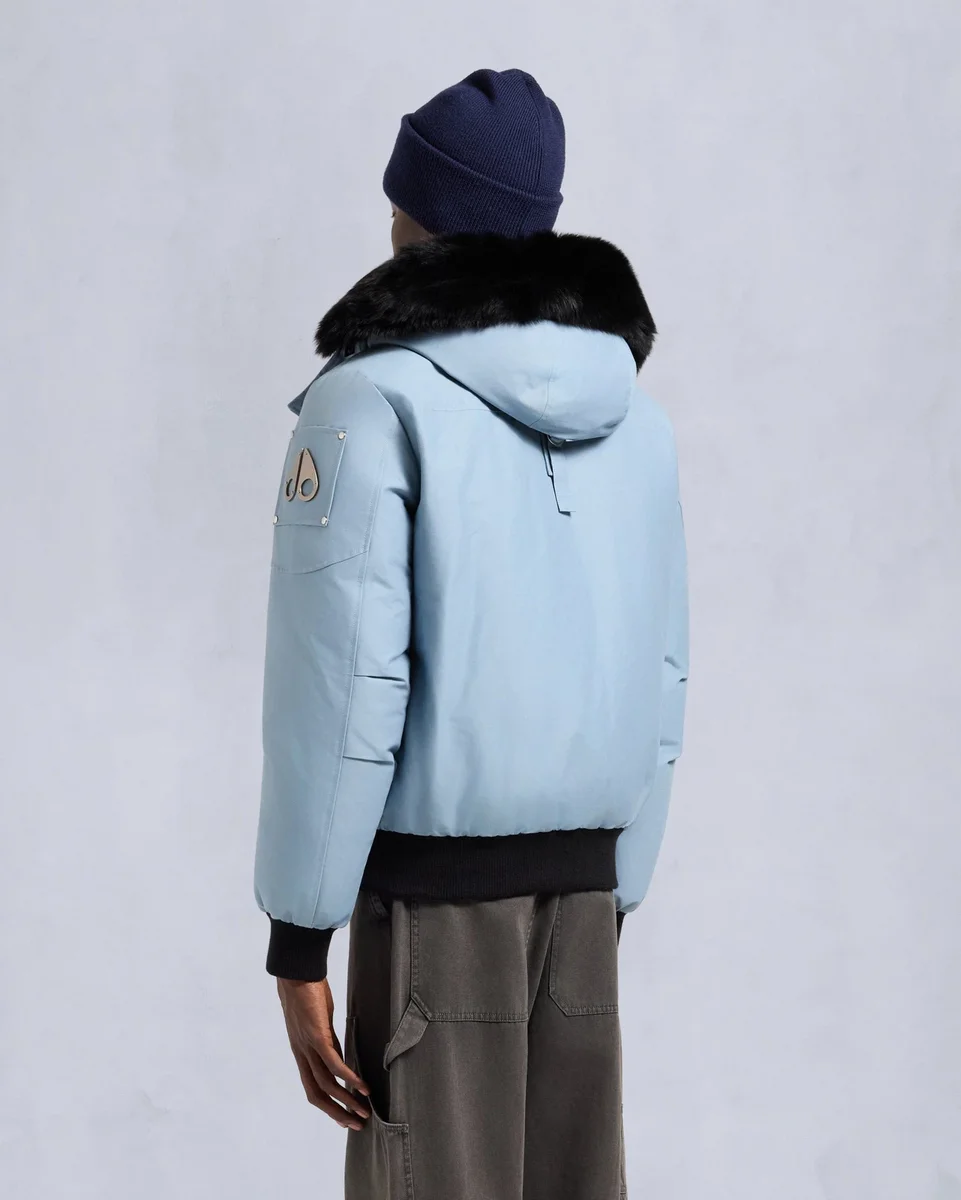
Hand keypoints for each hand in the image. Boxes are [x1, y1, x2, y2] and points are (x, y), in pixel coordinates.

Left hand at [277, 977, 370, 1128]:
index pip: (312, 1087)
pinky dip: (348, 1077)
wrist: (296, 973)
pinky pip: (333, 1063)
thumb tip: (340, 1055)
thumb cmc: (307, 992)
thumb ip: (327, 1041)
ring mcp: (308, 1046)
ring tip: (364, 1110)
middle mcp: (302, 1053)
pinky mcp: (316, 1036)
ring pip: (326, 1084)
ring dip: (346, 1100)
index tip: (345, 1116)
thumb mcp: (319, 1022)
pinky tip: (362, 1086)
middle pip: (316, 1094)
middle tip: (357, 1124)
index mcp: (301, 1052)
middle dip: (337, 1112)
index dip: (328, 1105)